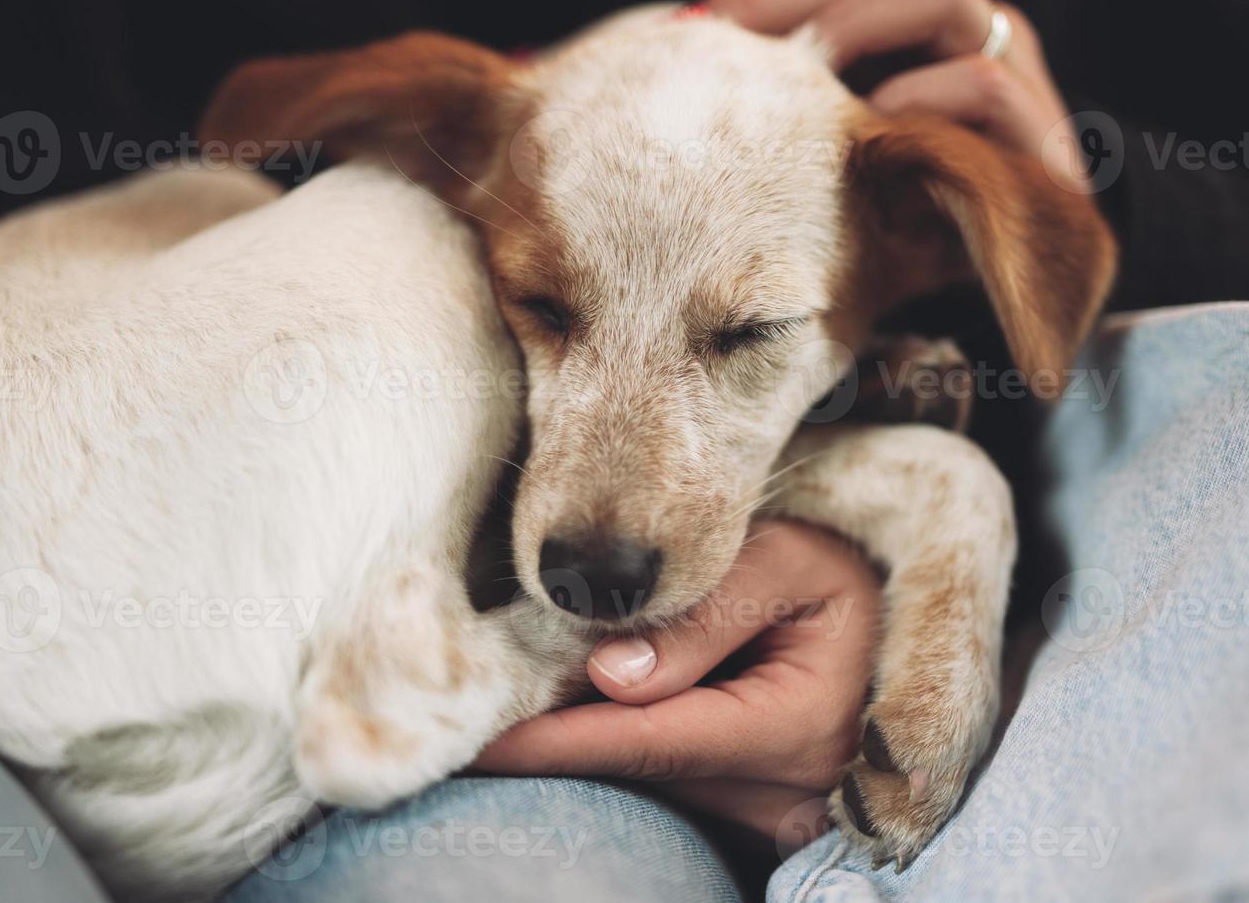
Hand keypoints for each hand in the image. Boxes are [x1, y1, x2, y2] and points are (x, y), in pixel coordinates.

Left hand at [476, 520, 880, 848]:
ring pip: (657, 781)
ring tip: (533, 685)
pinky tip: (590, 704)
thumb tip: (608, 674)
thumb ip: (703, 611)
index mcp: (801, 720)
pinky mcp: (763, 813)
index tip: (485, 741)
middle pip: (646, 769)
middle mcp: (792, 787)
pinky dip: (628, 744)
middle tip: (481, 704)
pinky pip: (677, 781)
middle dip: (559, 740)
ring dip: (590, 740)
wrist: (891, 617)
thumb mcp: (785, 560)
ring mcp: (779, 810)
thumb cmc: (840, 571)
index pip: (655, 739)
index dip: (562, 741)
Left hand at [703, 0, 1090, 193]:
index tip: (693, 27)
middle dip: (792, 0)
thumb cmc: (910, 219)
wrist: (1017, 280)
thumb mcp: (848, 165)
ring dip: (859, 24)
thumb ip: (805, 120)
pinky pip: (984, 84)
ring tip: (804, 66)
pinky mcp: (1039, 129)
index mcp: (912, 27)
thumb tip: (703, 92)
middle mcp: (962, 30)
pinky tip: (876, 119)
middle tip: (727, 39)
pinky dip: (927, 93)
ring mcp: (1009, 68)